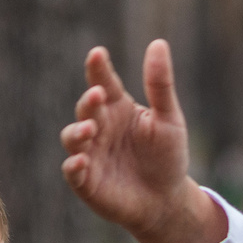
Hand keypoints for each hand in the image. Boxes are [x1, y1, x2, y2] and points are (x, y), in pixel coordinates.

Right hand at [59, 39, 228, 242]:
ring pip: (73, 137)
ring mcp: (90, 153)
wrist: (167, 200)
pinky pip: (73, 170)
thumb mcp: (169, 119)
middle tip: (98, 94)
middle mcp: (99, 127)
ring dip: (78, 132)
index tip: (98, 54)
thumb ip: (160, 85)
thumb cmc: (167, 157)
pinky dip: (74, 165)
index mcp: (117, 108)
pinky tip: (81, 161)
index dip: (98, 68)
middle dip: (89, 102)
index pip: (104, 82)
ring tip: (91, 130)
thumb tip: (158, 42)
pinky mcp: (86, 180)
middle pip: (86, 109)